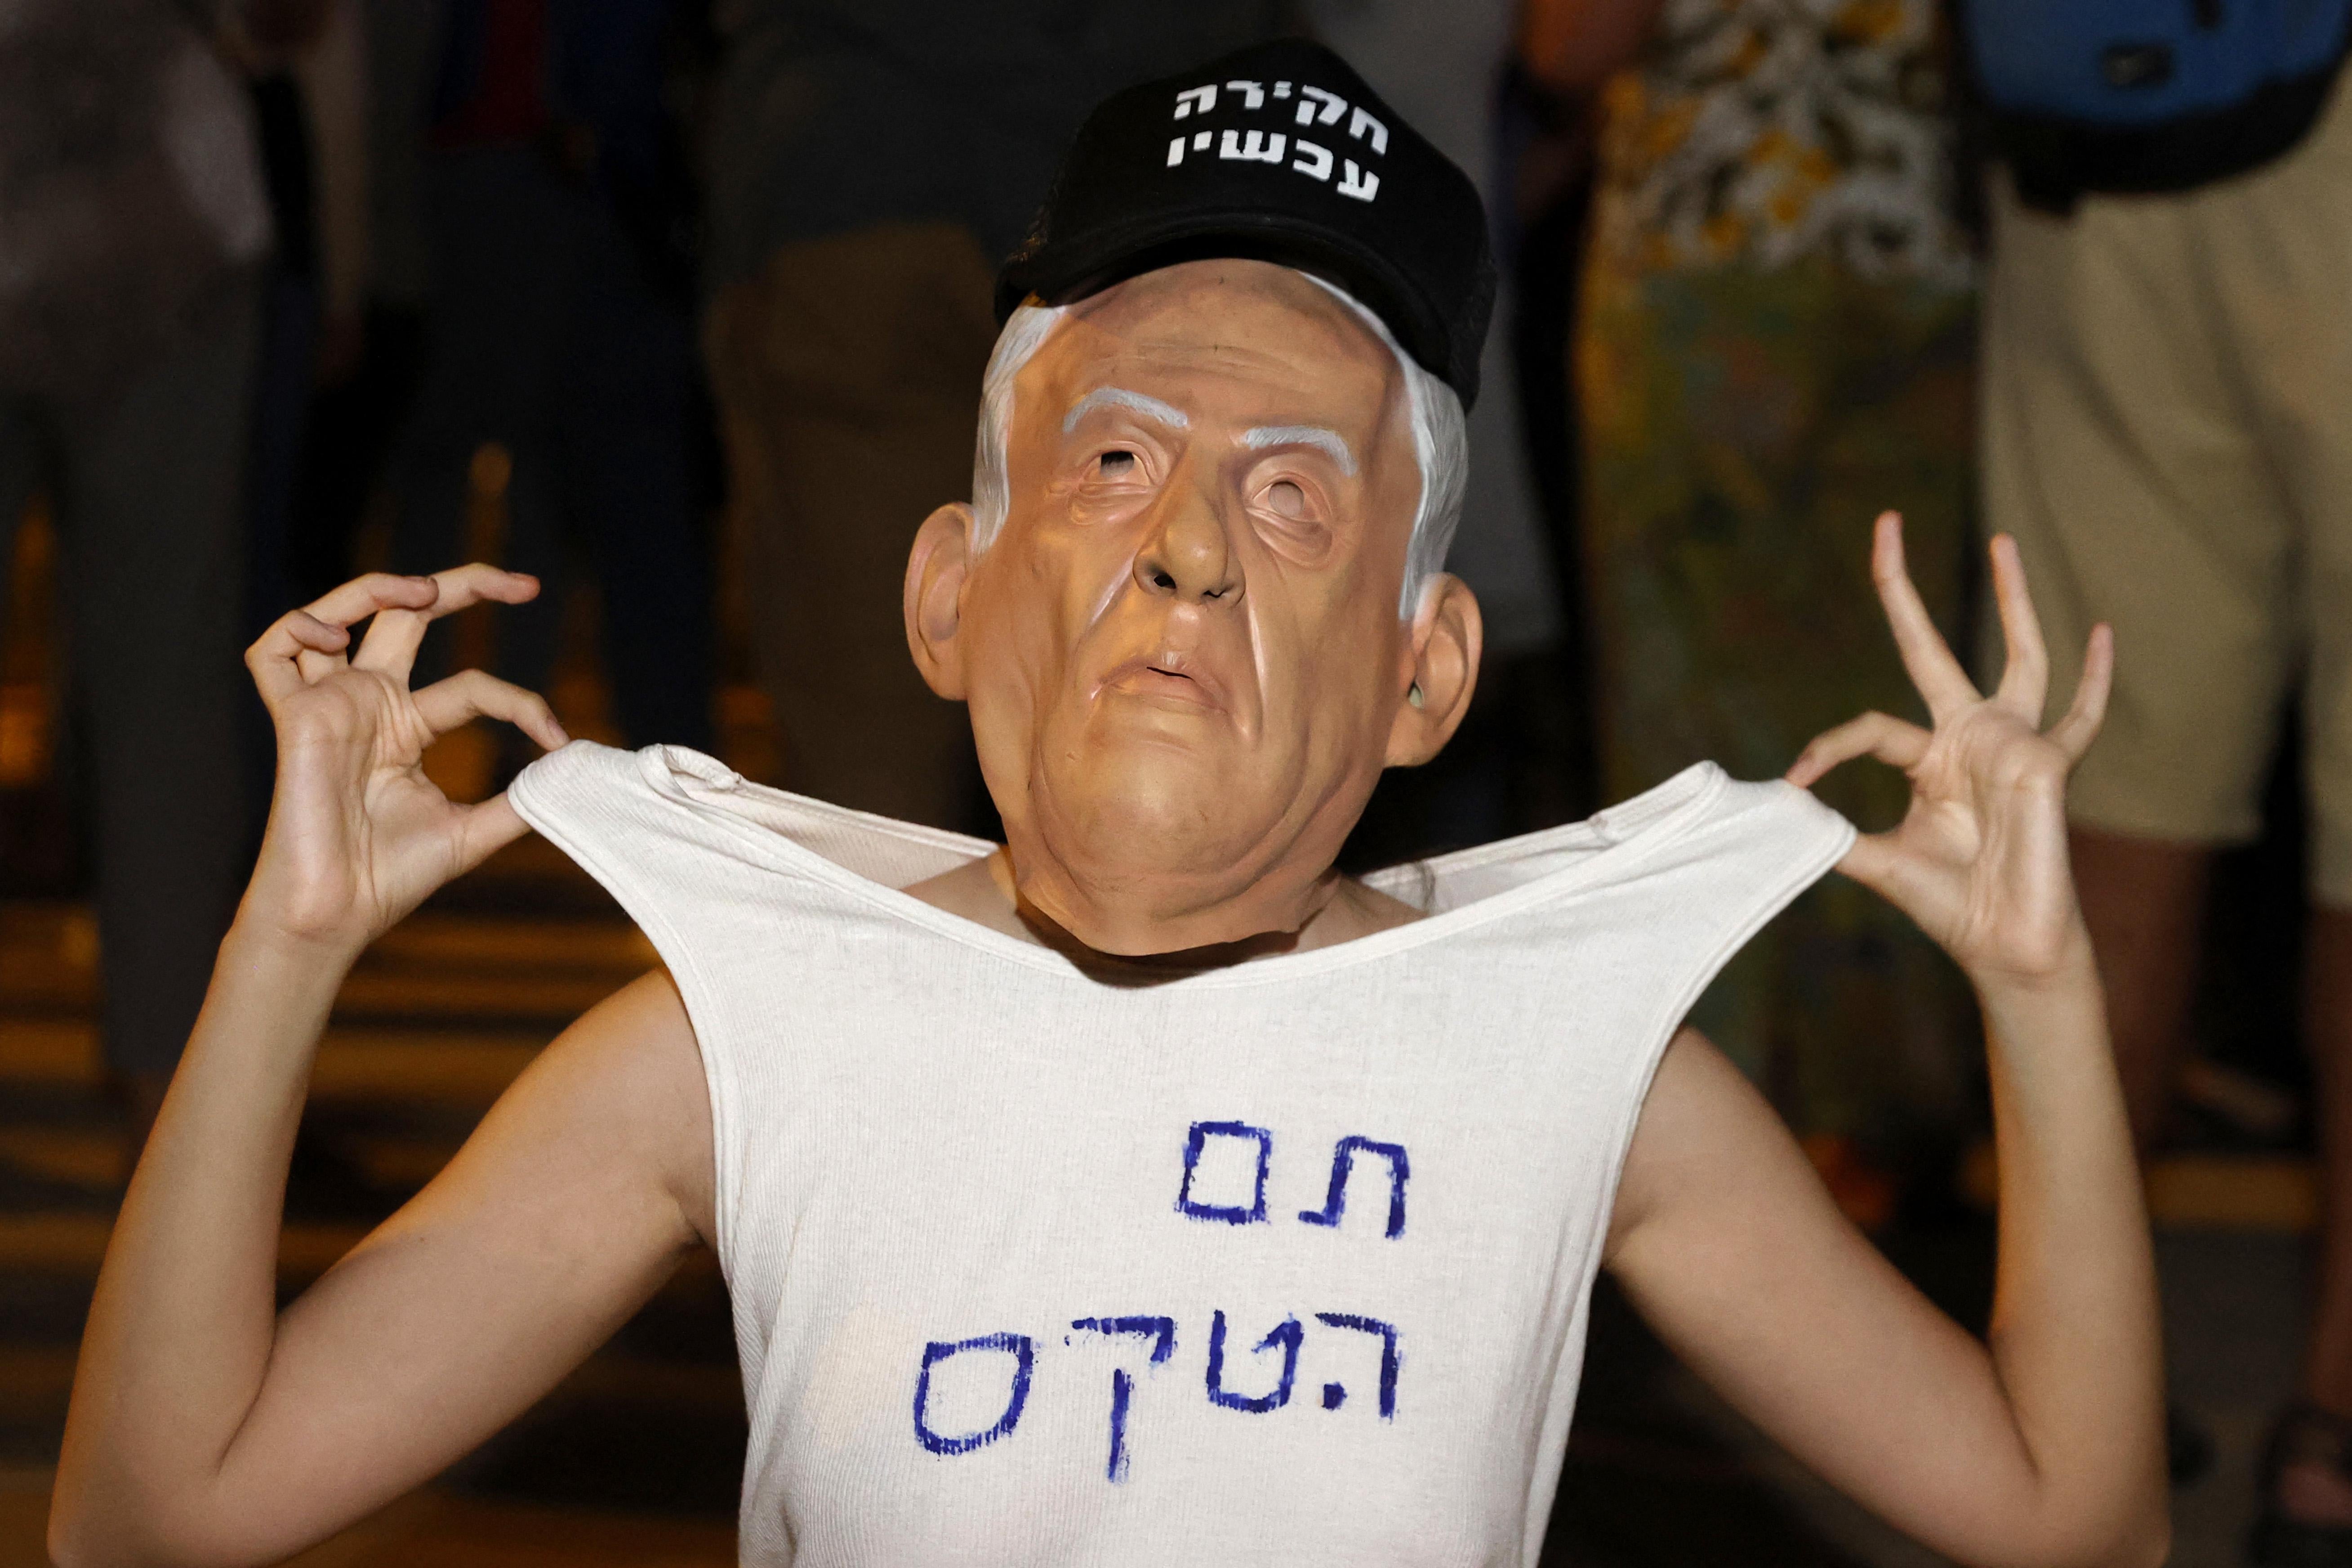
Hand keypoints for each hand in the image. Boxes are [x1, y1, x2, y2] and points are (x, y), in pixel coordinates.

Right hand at [243, 566, 567, 952]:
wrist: (336, 914)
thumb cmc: (389, 878)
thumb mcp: (473, 832)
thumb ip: (519, 800)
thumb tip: (572, 770)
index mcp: (408, 728)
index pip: (473, 687)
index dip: (522, 702)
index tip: (556, 737)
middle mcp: (369, 705)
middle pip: (407, 618)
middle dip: (463, 586)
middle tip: (522, 582)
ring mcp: (331, 706)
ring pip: (339, 614)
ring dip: (379, 588)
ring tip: (423, 591)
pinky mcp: (293, 718)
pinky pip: (273, 652)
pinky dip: (297, 626)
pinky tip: (331, 632)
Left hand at [1786, 514, 2111, 990]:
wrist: (2004, 944)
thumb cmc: (1949, 905)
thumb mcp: (1875, 861)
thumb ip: (1831, 835)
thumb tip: (1776, 811)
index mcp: (1928, 759)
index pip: (1867, 728)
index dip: (1826, 749)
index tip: (1796, 780)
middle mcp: (1970, 739)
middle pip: (1930, 648)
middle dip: (1903, 590)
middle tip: (1885, 524)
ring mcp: (2012, 744)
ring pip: (2018, 656)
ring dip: (2012, 597)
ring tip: (2000, 540)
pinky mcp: (2047, 765)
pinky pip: (2079, 716)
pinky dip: (2096, 678)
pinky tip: (2104, 632)